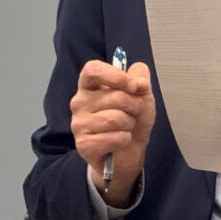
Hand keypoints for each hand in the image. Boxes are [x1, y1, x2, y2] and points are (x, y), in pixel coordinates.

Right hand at [70, 59, 155, 207]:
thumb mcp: (142, 93)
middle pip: (116, 96)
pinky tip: (118, 141)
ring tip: (124, 127)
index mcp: (90, 85)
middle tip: (133, 114)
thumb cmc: (132, 117)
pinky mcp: (83, 144)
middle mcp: (79, 102)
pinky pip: (114, 138)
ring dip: (129, 124)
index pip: (93, 70)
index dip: (115, 75)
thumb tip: (138, 81)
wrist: (129, 149)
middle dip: (135, 106)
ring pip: (116, 118)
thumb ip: (141, 79)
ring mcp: (78, 124)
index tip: (132, 86)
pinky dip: (124, 140)